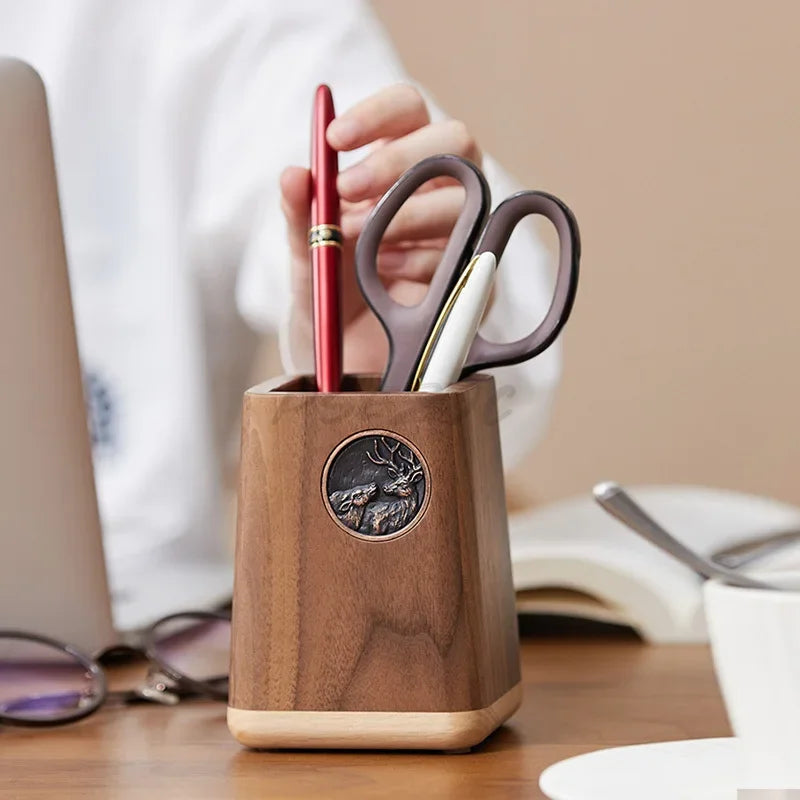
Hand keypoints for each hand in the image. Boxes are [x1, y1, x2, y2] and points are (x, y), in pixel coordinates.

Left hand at [280, 83, 481, 373]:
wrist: (350, 359)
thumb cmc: (331, 291)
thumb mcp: (306, 253)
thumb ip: (301, 215)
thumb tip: (294, 173)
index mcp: (400, 166)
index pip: (409, 110)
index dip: (379, 114)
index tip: (335, 139)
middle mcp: (441, 191)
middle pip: (456, 141)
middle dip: (399, 161)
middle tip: (347, 191)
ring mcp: (465, 233)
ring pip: (466, 198)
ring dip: (405, 217)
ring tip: (359, 242)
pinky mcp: (479, 278)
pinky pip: (466, 255)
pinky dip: (418, 263)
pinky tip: (387, 277)